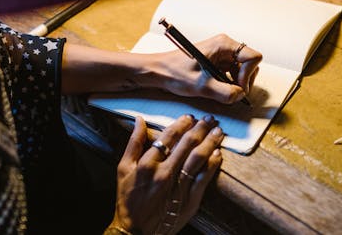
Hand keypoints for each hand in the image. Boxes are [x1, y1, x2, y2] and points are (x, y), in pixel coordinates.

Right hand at [108, 114, 223, 234]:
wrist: (135, 231)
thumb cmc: (127, 199)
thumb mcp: (123, 169)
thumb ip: (133, 143)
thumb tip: (140, 120)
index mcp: (147, 164)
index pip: (168, 137)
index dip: (181, 124)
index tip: (189, 117)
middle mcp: (164, 174)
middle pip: (187, 145)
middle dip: (200, 129)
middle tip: (209, 119)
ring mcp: (178, 188)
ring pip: (198, 159)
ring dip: (210, 142)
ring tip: (218, 132)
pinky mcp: (189, 202)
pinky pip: (204, 179)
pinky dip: (212, 165)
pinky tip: (217, 154)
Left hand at [152, 34, 261, 104]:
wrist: (158, 71)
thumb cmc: (174, 73)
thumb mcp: (201, 86)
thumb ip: (225, 92)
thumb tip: (240, 95)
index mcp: (223, 44)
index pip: (253, 57)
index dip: (248, 75)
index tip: (237, 87)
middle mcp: (225, 46)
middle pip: (250, 64)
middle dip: (244, 81)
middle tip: (231, 93)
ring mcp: (221, 53)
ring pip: (242, 70)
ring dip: (236, 84)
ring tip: (221, 92)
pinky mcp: (217, 61)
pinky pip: (232, 73)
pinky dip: (229, 83)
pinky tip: (216, 89)